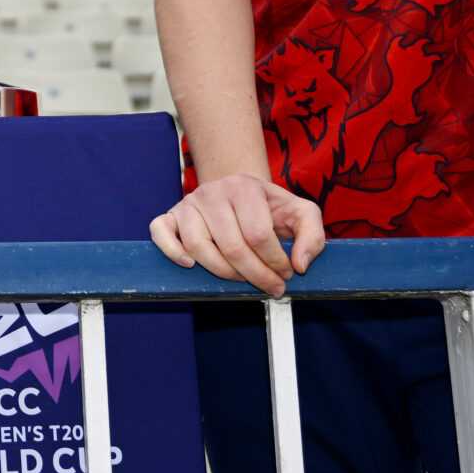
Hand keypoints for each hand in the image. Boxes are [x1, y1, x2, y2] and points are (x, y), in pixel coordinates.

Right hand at [149, 174, 323, 296]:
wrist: (238, 192)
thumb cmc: (270, 208)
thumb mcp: (301, 213)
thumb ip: (313, 236)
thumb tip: (299, 264)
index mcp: (244, 187)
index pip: (259, 235)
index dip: (276, 262)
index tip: (286, 273)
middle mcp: (212, 192)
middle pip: (231, 247)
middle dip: (256, 275)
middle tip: (271, 285)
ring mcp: (188, 204)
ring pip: (198, 247)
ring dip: (223, 273)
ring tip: (242, 278)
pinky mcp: (170, 216)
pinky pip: (160, 233)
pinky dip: (171, 251)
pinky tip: (190, 265)